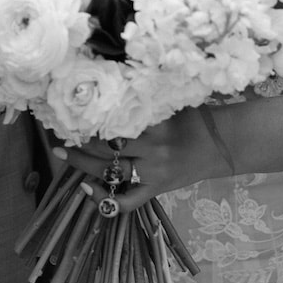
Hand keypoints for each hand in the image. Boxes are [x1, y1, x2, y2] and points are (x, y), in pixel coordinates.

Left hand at [57, 107, 232, 213]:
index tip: (74, 110)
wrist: (222, 146)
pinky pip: (126, 202)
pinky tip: (86, 188)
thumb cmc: (195, 118)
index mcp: (155, 125)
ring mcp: (152, 174)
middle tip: (61, 130)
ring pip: (109, 172)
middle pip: (106, 148)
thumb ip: (144, 100)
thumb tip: (113, 80)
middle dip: (80, 140)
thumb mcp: (170, 103)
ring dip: (81, 163)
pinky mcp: (155, 191)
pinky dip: (105, 200)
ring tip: (61, 152)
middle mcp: (152, 151)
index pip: (115, 122)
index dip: (91, 118)